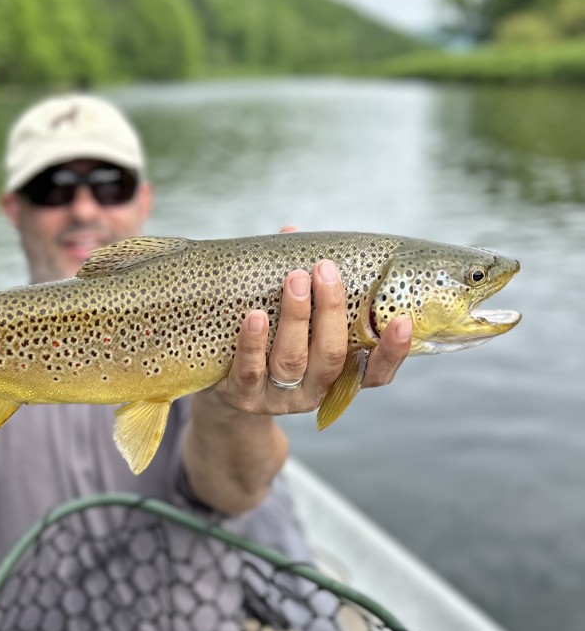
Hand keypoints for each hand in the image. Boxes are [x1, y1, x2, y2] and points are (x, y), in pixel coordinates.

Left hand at [209, 261, 411, 415]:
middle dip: (331, 311)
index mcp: (337, 375)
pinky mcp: (244, 397)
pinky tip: (255, 316)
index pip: (375, 372)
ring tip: (294, 279)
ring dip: (296, 317)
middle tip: (325, 270)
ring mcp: (279, 398)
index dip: (392, 351)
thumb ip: (302, 283)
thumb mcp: (293, 323)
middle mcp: (313, 391)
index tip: (403, 321)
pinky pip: (250, 371)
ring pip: (292, 360)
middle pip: (331, 356)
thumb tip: (292, 232)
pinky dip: (254, 343)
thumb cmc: (269, 346)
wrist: (225, 394)